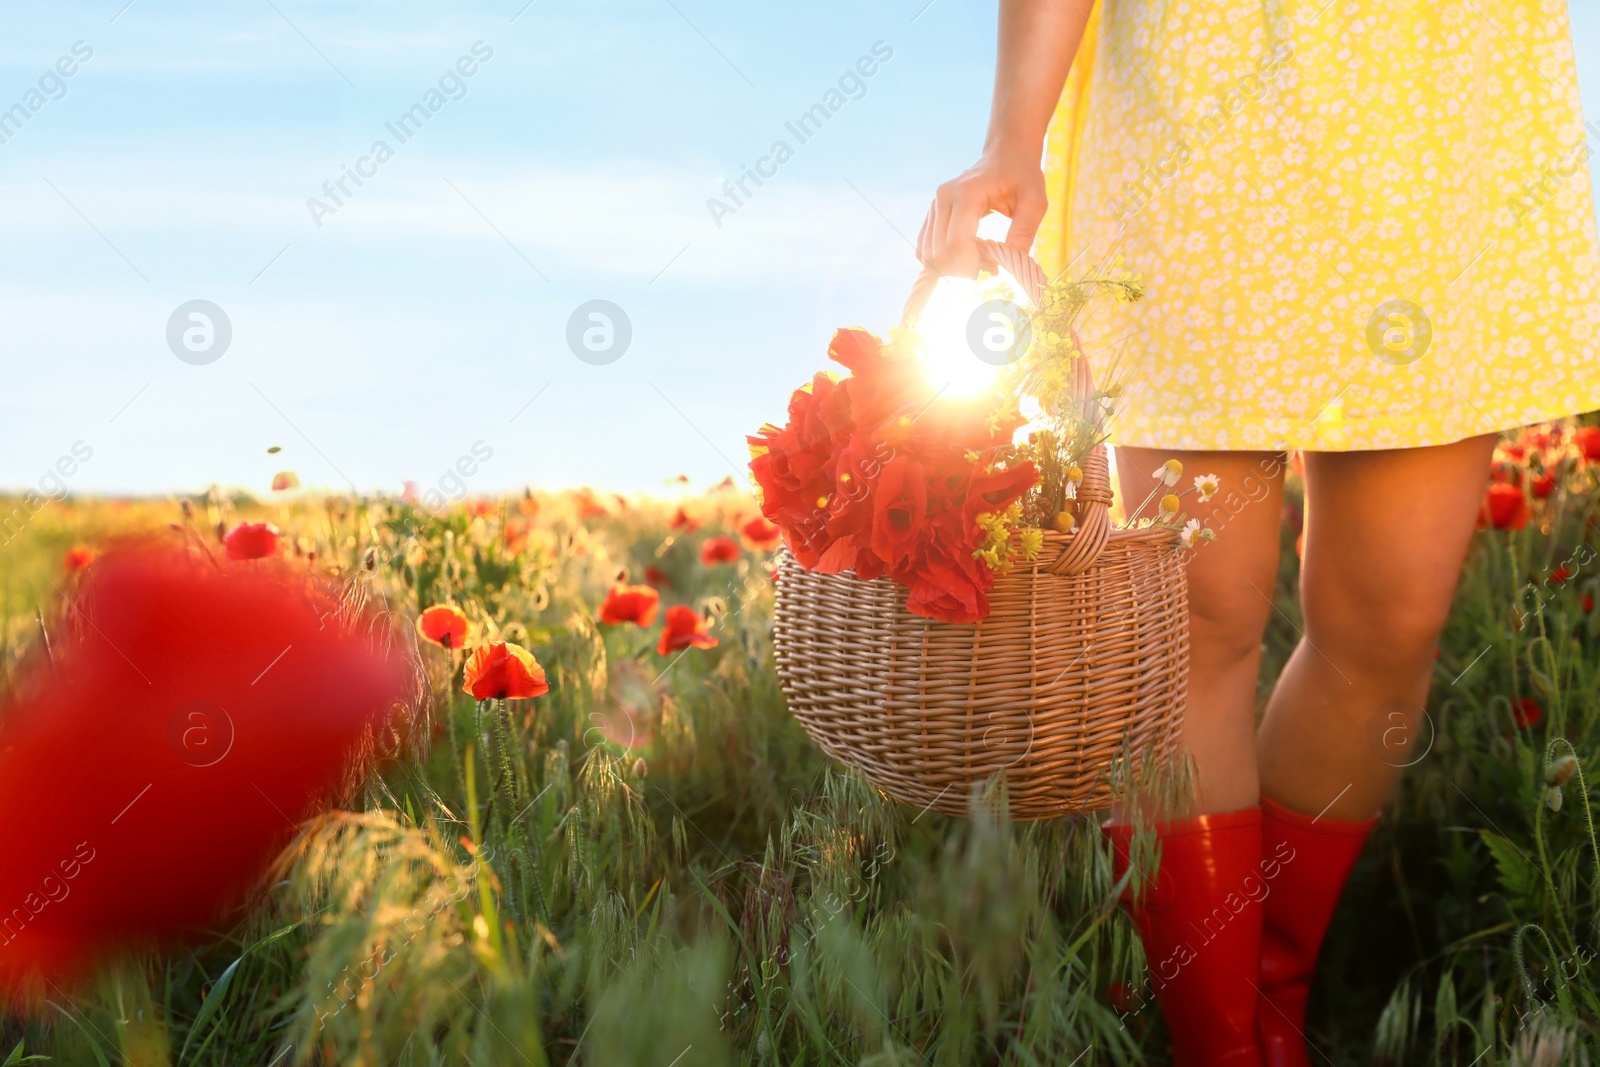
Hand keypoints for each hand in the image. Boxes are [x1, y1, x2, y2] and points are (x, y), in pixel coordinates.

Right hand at [916, 148, 1047, 278]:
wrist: (1005, 155)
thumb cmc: (1022, 176)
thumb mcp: (1034, 202)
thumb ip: (1024, 232)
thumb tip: (1012, 264)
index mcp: (967, 193)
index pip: (956, 243)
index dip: (973, 264)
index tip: (995, 269)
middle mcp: (944, 198)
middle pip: (941, 252)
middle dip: (965, 268)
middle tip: (991, 267)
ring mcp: (934, 205)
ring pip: (930, 253)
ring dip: (955, 267)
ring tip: (981, 261)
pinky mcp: (932, 214)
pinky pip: (925, 247)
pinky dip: (944, 260)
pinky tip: (968, 255)